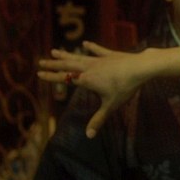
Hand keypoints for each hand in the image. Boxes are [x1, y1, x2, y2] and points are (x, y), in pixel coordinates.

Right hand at [37, 41, 179, 137]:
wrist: (140, 68)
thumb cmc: (125, 87)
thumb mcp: (111, 105)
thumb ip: (99, 119)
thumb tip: (89, 136)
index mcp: (87, 80)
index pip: (65, 78)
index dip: (52, 76)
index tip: (39, 73)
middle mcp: (90, 67)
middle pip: (68, 65)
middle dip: (54, 64)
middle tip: (41, 61)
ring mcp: (100, 59)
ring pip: (79, 56)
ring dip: (67, 54)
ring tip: (56, 50)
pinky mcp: (111, 54)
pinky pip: (98, 50)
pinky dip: (92, 47)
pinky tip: (86, 43)